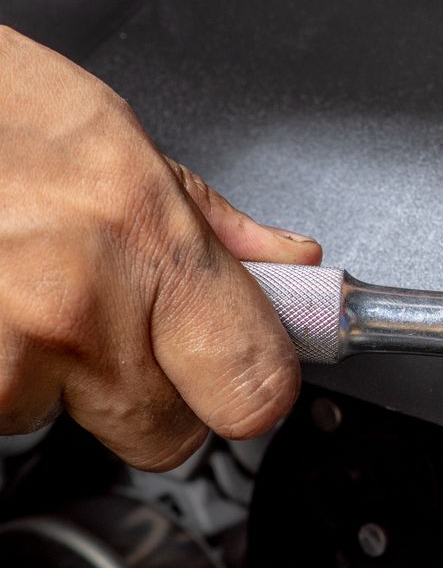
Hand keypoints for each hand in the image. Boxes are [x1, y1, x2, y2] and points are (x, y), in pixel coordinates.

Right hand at [0, 27, 322, 468]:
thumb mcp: (110, 133)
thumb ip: (207, 219)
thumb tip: (290, 266)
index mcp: (149, 240)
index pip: (256, 386)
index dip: (250, 388)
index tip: (237, 373)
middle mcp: (83, 305)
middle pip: (166, 435)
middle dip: (147, 395)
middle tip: (106, 325)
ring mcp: (6, 352)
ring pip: (63, 423)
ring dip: (48, 377)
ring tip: (15, 289)